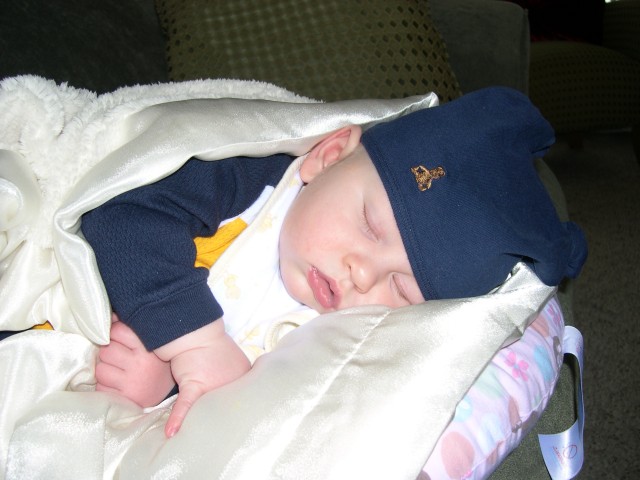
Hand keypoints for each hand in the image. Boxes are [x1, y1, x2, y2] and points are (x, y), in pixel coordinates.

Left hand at [95, 314, 175, 406]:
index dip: (113, 333)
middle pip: (106, 350)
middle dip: (108, 353)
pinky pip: (100, 387)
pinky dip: (104, 385)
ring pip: (100, 369)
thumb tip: (110, 316)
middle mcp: (141, 365)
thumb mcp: (149, 345)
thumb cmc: (154, 364)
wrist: (167, 393)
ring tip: (116, 371)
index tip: (118, 339)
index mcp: (148, 348)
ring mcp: (132, 383)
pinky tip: (116, 384)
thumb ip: (130, 330)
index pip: (117, 331)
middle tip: (117, 357)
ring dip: (104, 369)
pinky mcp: (123, 399)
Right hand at [155, 320, 250, 437]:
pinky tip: (171, 433)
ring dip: (199, 424)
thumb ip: (236, 378)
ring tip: (201, 441)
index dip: (236, 412)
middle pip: (226, 408)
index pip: (242, 401)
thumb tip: (236, 396)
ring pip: (205, 410)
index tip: (235, 423)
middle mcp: (231, 382)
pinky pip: (184, 405)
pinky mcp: (192, 385)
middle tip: (221, 435)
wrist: (195, 330)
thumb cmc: (212, 346)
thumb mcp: (233, 362)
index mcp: (243, 376)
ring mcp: (211, 384)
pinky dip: (176, 419)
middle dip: (221, 421)